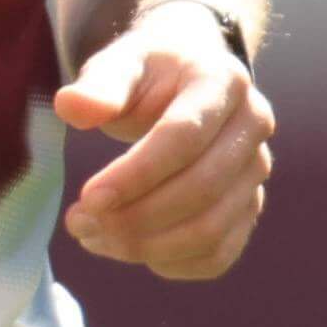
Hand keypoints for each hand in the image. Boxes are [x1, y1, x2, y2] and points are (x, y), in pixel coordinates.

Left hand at [52, 6, 272, 281]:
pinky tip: (130, 251)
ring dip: (148, 246)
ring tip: (93, 238)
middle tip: (79, 224)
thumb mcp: (122, 62)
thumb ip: (100, 85)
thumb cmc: (150, 71)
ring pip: (211, 229)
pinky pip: (218, 253)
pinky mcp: (248, 206)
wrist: (190, 74)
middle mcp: (252, 127)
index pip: (184, 137)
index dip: (136, 174)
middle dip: (136, 217)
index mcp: (223, 81)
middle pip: (201, 189)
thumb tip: (71, 107)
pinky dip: (173, 264)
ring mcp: (255, 171)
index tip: (88, 198)